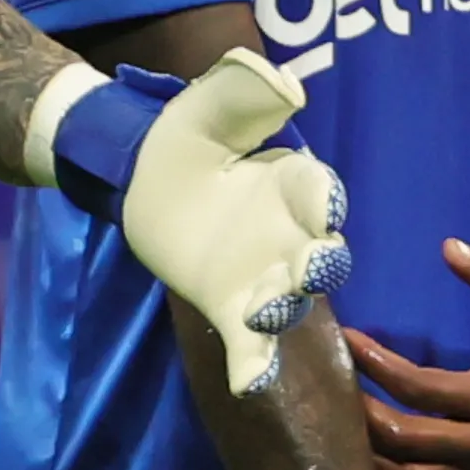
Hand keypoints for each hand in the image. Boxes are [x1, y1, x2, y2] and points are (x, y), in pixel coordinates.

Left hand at [41, 50, 354, 396]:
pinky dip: (255, 365)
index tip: (325, 209)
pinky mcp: (229, 306)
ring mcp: (263, 275)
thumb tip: (283, 86)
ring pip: (290, 302)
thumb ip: (245, 89)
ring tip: (264, 310)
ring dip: (284, 308)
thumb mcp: (210, 100)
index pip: (321, 192)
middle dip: (322, 264)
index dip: (326, 200)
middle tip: (311, 268)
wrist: (142, 173)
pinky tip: (248, 383)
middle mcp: (290, 233)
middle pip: (323, 256)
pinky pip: (250, 343)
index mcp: (293, 181)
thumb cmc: (188, 133)